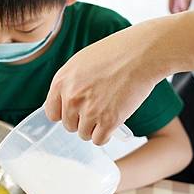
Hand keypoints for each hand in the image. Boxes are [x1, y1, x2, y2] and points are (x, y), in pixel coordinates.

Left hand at [45, 23, 160, 144]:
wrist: (141, 53)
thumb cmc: (115, 53)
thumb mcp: (80, 62)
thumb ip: (69, 83)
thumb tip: (65, 101)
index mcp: (61, 82)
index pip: (51, 112)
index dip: (64, 113)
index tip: (74, 112)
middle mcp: (72, 98)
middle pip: (69, 125)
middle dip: (81, 120)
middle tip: (96, 109)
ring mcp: (90, 110)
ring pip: (84, 134)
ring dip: (94, 128)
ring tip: (106, 113)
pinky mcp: (109, 121)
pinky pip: (99, 140)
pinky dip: (105, 135)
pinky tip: (112, 124)